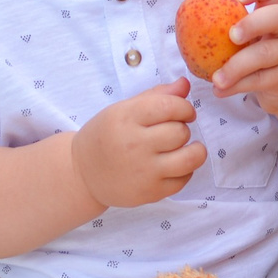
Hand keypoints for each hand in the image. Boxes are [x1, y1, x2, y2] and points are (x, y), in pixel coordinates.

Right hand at [72, 79, 205, 206]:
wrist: (83, 173)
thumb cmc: (106, 136)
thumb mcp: (123, 109)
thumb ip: (156, 96)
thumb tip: (184, 84)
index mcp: (126, 118)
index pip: (169, 106)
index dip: (184, 107)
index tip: (183, 112)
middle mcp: (134, 145)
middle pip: (180, 132)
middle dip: (183, 128)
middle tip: (174, 130)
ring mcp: (143, 172)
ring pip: (189, 158)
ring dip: (194, 150)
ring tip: (187, 148)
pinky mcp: (150, 192)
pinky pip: (184, 180)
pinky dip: (186, 171)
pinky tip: (174, 165)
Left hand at [210, 0, 277, 118]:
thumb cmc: (269, 55)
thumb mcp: (261, 37)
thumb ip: (236, 27)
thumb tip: (187, 21)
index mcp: (277, 13)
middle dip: (254, 23)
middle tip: (232, 35)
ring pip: (266, 54)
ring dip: (236, 67)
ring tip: (216, 79)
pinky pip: (261, 81)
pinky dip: (238, 86)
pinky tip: (220, 90)